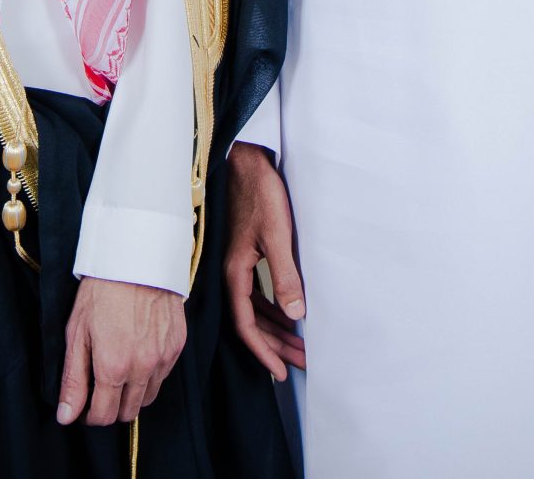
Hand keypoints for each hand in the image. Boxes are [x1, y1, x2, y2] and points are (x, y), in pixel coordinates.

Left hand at [58, 277, 186, 426]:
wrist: (136, 257)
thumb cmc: (101, 291)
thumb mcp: (77, 334)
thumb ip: (73, 380)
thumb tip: (66, 416)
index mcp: (113, 368)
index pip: (103, 416)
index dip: (89, 416)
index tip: (83, 405)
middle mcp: (142, 368)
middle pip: (127, 413)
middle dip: (110, 407)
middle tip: (98, 389)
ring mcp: (164, 358)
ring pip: (148, 397)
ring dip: (131, 394)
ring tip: (118, 370)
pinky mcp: (177, 346)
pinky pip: (163, 376)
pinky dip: (149, 375)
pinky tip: (136, 354)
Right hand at [224, 142, 305, 380]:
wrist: (246, 162)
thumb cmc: (260, 194)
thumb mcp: (277, 235)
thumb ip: (285, 274)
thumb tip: (296, 314)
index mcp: (234, 273)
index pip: (246, 325)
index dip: (264, 351)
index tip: (281, 372)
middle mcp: (232, 274)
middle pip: (252, 322)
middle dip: (276, 346)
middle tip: (301, 364)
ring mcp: (237, 265)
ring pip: (255, 310)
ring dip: (276, 329)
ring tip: (299, 346)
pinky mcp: (245, 255)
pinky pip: (256, 294)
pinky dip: (271, 309)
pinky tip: (287, 314)